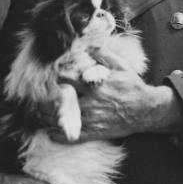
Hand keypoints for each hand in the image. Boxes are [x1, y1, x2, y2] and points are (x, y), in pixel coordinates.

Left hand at [51, 48, 182, 141]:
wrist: (146, 110)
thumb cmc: (132, 86)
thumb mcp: (121, 66)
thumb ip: (103, 54)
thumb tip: (88, 46)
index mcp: (94, 86)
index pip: (67, 79)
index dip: (56, 77)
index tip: (49, 77)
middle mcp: (91, 103)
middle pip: (60, 101)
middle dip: (47, 99)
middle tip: (37, 98)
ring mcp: (92, 120)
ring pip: (63, 120)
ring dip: (48, 118)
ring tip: (39, 114)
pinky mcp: (95, 133)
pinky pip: (73, 137)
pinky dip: (60, 136)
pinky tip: (51, 133)